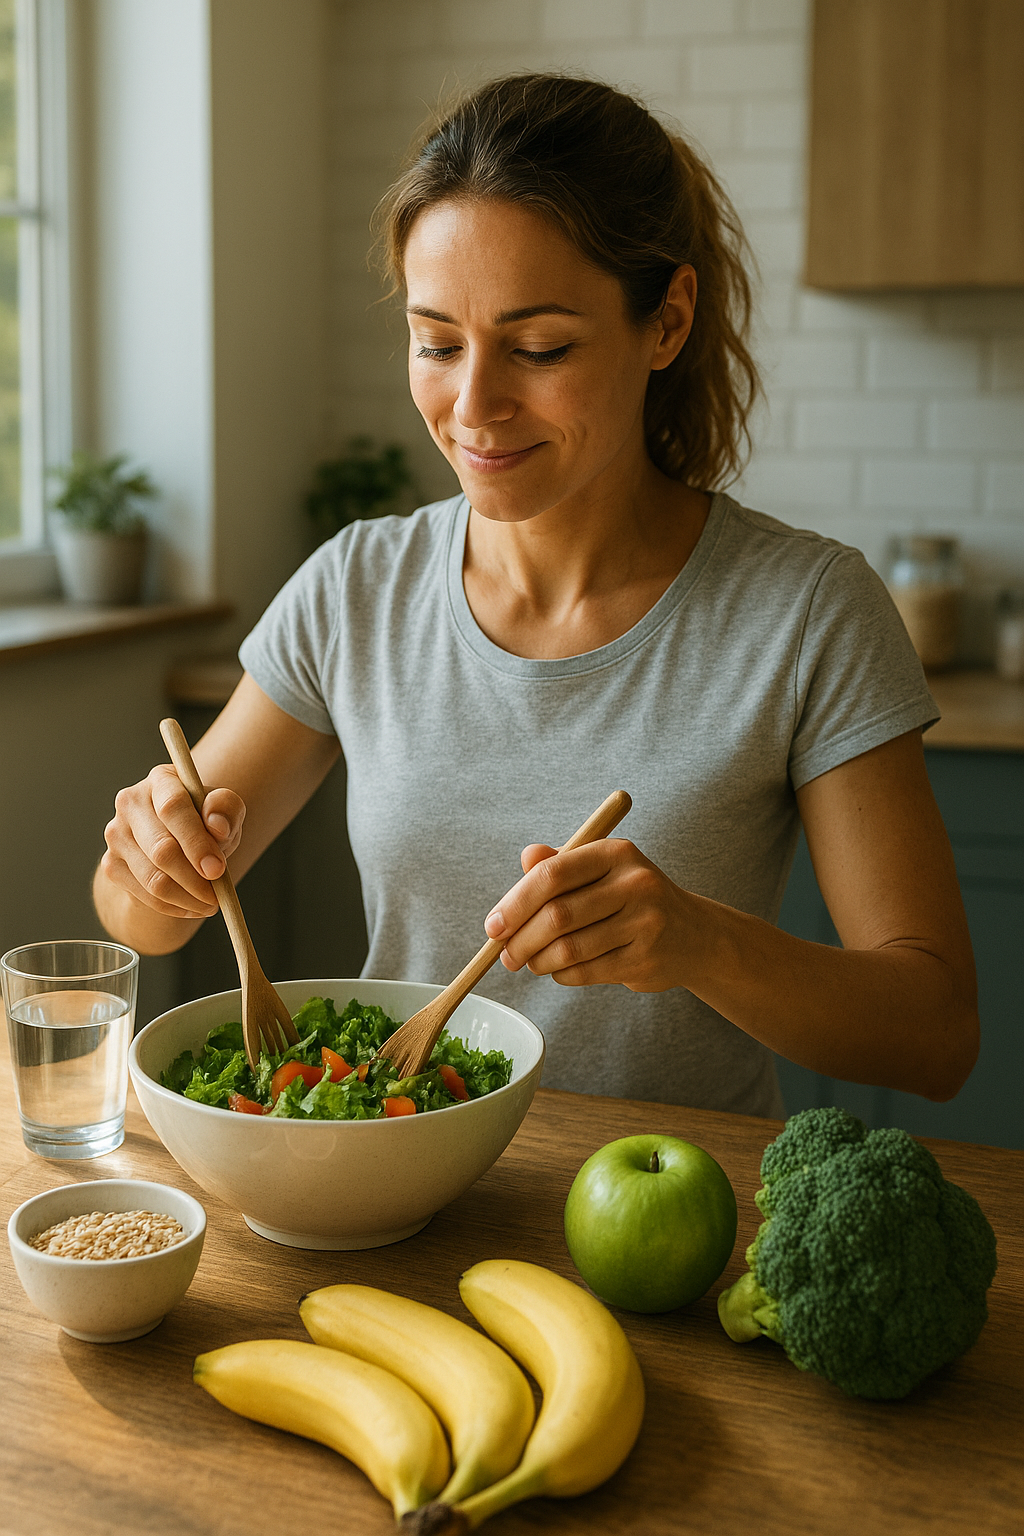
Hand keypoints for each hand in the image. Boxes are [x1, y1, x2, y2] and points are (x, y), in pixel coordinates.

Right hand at [100, 765, 245, 920]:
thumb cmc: (204, 820)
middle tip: (218, 896)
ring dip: (187, 898)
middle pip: (161, 849)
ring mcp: (116, 835)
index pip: (172, 808)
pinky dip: (174, 907)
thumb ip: (227, 809)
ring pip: (153, 879)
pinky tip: (193, 906)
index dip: (196, 842)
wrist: (175, 839)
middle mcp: (131, 803)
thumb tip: (218, 826)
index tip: (217, 869)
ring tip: (211, 903)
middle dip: (194, 879)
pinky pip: (145, 896)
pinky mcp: (111, 864)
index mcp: (161, 780)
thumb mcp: (225, 809)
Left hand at [483, 838, 690, 992]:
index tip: (493, 925)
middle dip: (521, 939)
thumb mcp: (601, 871)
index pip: (553, 873)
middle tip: (506, 954)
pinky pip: (585, 972)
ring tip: (530, 962)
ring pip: (569, 949)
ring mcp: (644, 922)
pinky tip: (559, 969)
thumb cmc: (632, 900)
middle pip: (557, 915)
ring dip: (538, 961)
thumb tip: (526, 857)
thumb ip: (560, 864)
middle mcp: (634, 883)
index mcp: (616, 853)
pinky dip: (562, 974)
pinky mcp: (645, 958)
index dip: (516, 902)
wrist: (693, 935)